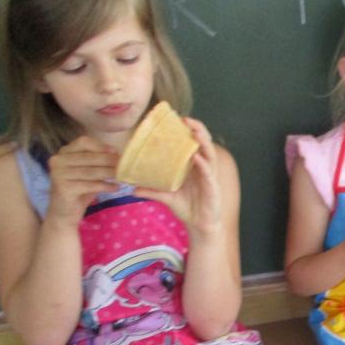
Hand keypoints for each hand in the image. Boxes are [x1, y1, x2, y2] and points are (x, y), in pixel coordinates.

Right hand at [47, 136, 118, 225]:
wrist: (64, 212)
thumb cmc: (80, 189)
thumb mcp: (88, 172)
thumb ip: (98, 161)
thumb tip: (119, 154)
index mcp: (63, 153)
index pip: (83, 141)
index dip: (101, 146)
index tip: (115, 152)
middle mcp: (58, 160)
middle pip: (89, 157)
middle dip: (109, 161)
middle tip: (125, 166)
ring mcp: (58, 174)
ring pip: (91, 171)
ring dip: (110, 173)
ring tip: (123, 176)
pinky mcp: (63, 188)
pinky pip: (90, 185)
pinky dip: (105, 186)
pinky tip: (116, 188)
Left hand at [135, 118, 222, 233]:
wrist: (199, 225)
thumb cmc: (187, 207)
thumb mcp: (167, 196)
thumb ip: (152, 190)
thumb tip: (131, 188)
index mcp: (194, 166)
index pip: (193, 144)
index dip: (189, 131)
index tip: (178, 119)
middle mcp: (204, 168)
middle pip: (204, 144)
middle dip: (198, 130)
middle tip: (186, 119)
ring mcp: (209, 177)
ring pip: (209, 154)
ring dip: (203, 141)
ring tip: (194, 131)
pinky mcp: (212, 187)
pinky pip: (208, 173)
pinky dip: (203, 164)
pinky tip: (197, 157)